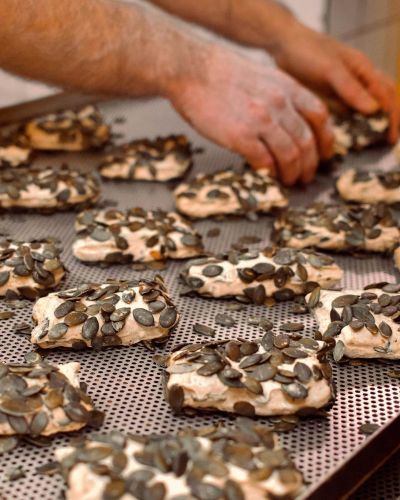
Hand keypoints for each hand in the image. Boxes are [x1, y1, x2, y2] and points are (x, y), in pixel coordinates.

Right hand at [168, 46, 332, 185]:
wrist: (192, 70)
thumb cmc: (220, 74)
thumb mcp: (262, 77)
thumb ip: (280, 97)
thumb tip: (287, 123)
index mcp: (287, 88)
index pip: (319, 117)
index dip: (326, 140)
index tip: (324, 155)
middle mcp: (280, 104)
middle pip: (307, 141)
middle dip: (310, 164)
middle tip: (306, 176)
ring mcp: (262, 121)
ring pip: (290, 155)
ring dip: (292, 173)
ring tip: (289, 181)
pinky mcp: (241, 136)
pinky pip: (264, 161)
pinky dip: (269, 172)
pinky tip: (268, 176)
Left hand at [273, 23, 399, 142]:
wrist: (283, 46)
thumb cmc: (309, 51)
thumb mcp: (330, 69)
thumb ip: (351, 88)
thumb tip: (375, 110)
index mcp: (365, 71)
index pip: (387, 96)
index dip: (392, 118)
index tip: (390, 138)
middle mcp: (358, 82)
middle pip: (380, 105)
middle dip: (384, 124)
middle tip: (382, 146)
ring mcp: (343, 91)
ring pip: (362, 113)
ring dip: (366, 128)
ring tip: (365, 147)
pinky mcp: (329, 99)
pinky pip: (343, 115)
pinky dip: (347, 127)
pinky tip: (343, 140)